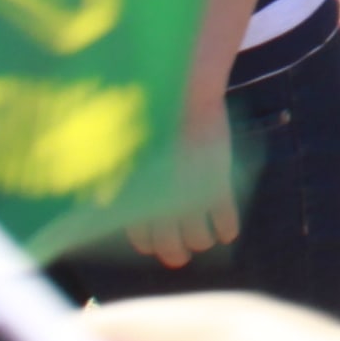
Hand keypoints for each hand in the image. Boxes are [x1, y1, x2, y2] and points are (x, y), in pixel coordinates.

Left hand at [127, 92, 244, 264]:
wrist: (185, 86)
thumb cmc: (153, 115)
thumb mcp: (130, 149)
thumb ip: (119, 180)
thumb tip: (111, 204)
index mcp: (135, 192)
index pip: (142, 239)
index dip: (153, 245)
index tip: (162, 242)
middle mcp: (157, 199)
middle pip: (169, 247)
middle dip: (177, 254)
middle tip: (185, 252)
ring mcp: (188, 193)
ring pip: (198, 239)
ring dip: (203, 241)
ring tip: (208, 237)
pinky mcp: (216, 183)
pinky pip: (225, 221)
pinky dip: (227, 230)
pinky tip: (228, 232)